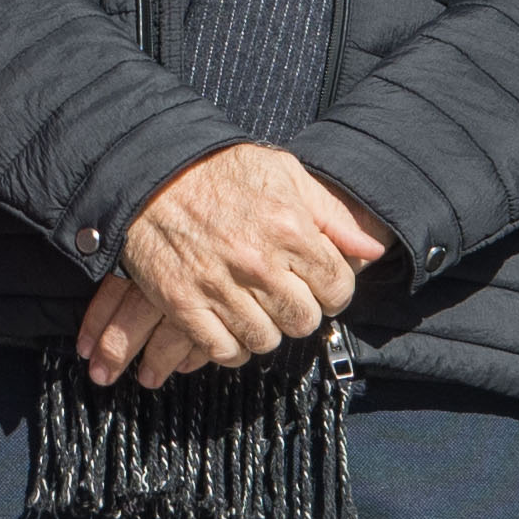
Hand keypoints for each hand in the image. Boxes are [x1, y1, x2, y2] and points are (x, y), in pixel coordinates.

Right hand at [78, 144, 385, 388]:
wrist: (147, 168)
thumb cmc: (218, 168)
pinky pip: (222, 350)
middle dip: (298, 311)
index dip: (330, 289)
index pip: (337, 288)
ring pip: (264, 340)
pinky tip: (228, 324)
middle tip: (280, 295)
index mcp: (289, 227)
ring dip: (263, 329)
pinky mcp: (182, 302)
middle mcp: (258, 261)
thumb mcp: (282, 172)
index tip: (313, 283)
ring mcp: (218, 285)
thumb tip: (371, 250)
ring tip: (252, 307)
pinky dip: (229, 346)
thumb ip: (332, 213)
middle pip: (303, 321)